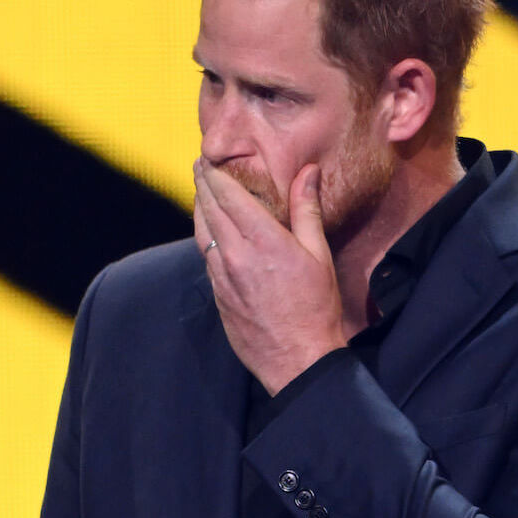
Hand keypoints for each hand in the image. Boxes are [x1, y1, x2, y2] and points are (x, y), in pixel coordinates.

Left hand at [193, 159, 346, 394]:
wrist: (297, 359)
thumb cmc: (316, 307)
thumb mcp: (318, 254)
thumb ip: (307, 209)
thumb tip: (308, 171)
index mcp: (262, 240)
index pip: (227, 195)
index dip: (213, 174)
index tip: (207, 158)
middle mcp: (235, 255)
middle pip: (208, 209)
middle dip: (202, 185)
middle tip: (199, 166)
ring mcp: (222, 277)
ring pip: (201, 233)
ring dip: (198, 209)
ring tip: (200, 193)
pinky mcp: (218, 295)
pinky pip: (205, 257)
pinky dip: (204, 236)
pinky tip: (209, 232)